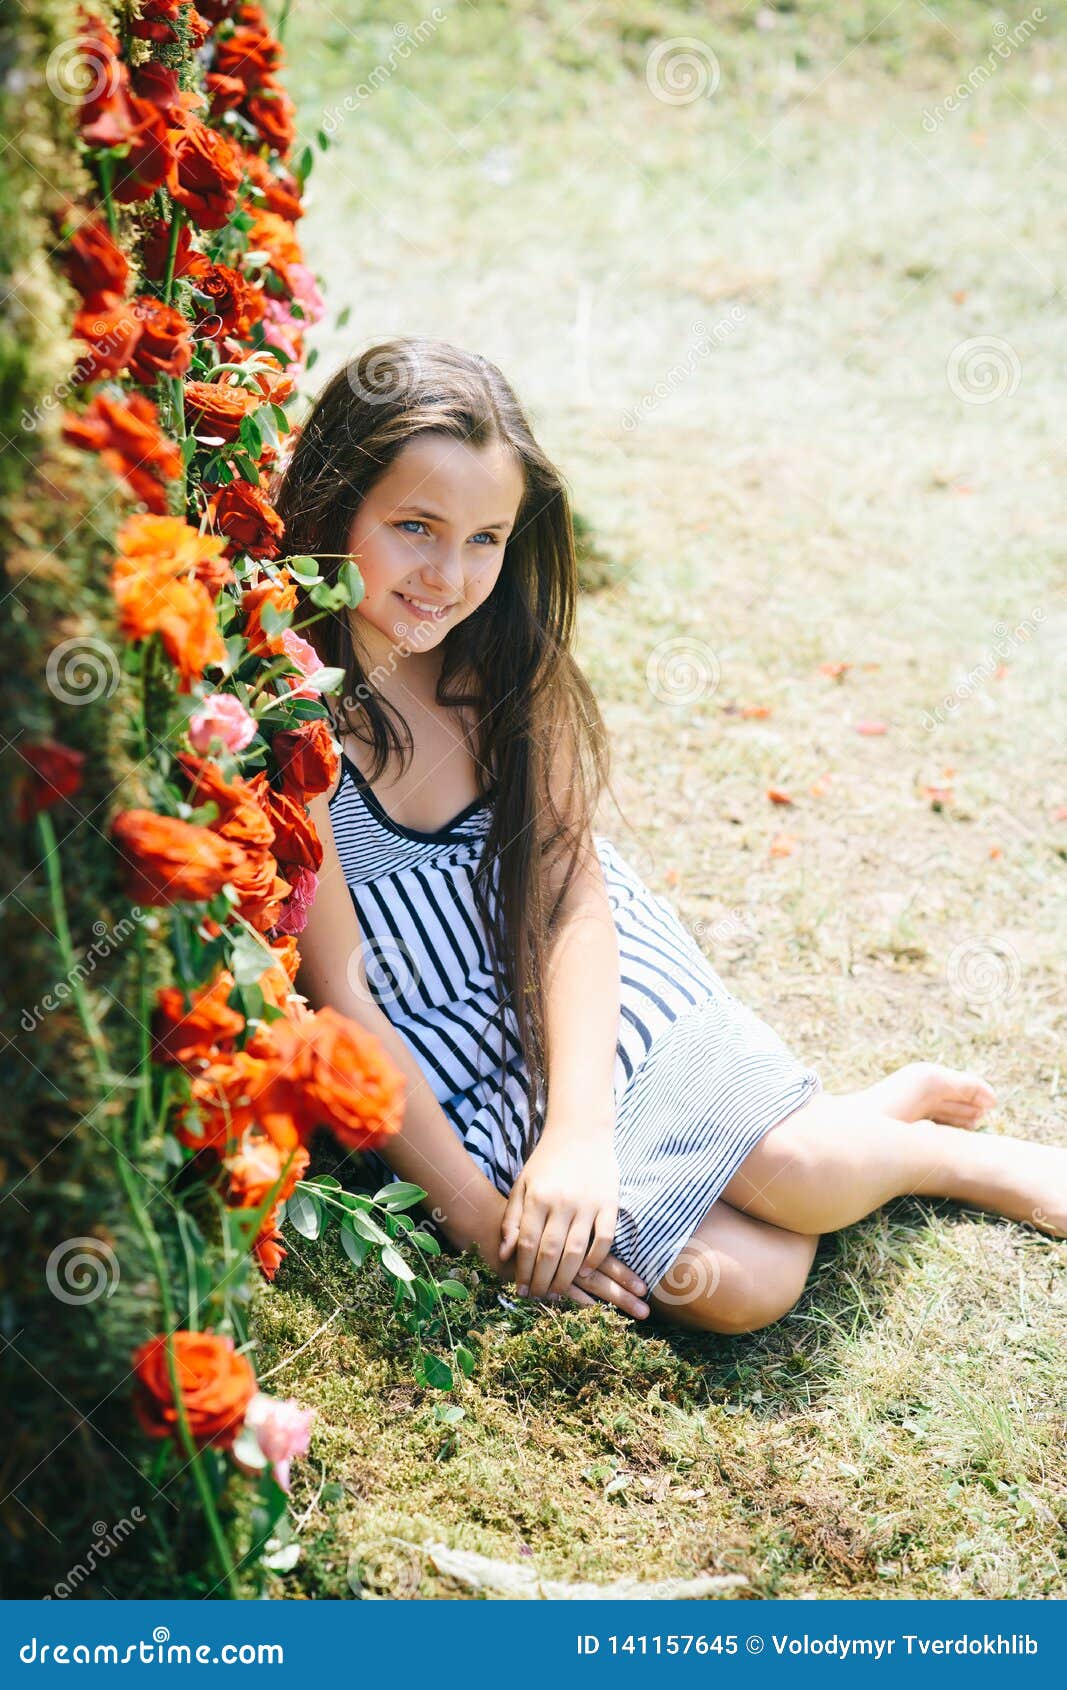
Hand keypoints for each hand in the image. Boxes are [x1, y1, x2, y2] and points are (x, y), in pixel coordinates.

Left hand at [498, 1117, 647, 1316]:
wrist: (581, 1130)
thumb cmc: (547, 1161)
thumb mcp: (522, 1184)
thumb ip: (512, 1218)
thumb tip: (504, 1254)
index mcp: (537, 1197)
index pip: (528, 1244)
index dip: (524, 1271)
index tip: (521, 1290)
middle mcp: (562, 1202)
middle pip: (550, 1253)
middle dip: (543, 1281)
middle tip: (538, 1298)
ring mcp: (588, 1203)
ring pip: (576, 1251)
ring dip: (566, 1278)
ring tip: (558, 1294)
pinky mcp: (609, 1203)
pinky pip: (604, 1239)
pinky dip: (595, 1259)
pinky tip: (585, 1272)